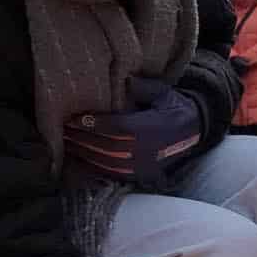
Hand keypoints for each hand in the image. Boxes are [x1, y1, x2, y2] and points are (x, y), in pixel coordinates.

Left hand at [65, 81, 202, 189]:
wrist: (193, 132)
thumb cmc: (174, 108)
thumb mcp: (164, 93)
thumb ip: (145, 88)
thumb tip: (126, 81)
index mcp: (154, 128)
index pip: (119, 127)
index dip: (97, 124)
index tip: (76, 118)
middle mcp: (148, 150)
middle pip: (109, 147)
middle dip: (84, 139)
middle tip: (64, 130)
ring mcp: (144, 166)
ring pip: (108, 162)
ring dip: (85, 153)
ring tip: (67, 143)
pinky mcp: (140, 175)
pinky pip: (112, 174)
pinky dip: (94, 167)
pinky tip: (80, 158)